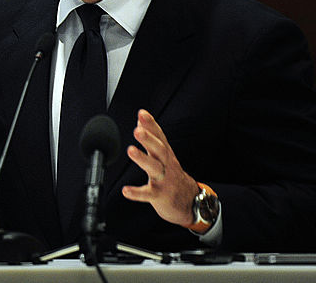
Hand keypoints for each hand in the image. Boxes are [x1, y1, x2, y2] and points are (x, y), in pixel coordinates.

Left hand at [120, 109, 198, 228]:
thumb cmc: (172, 175)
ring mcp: (164, 180)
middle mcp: (166, 164)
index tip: (142, 113)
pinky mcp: (160, 195)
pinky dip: (137, 193)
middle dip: (149, 139)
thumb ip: (152, 137)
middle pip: (159, 150)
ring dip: (142, 158)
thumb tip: (141, 120)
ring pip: (154, 168)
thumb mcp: (164, 154)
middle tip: (137, 130)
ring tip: (130, 150)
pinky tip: (125, 190)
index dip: (151, 124)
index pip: (159, 136)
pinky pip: (148, 194)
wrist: (189, 201)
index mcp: (166, 154)